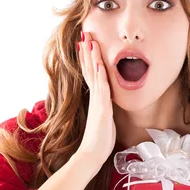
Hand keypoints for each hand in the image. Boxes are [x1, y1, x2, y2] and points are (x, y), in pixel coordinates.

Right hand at [76, 31, 115, 165]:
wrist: (91, 154)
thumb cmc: (99, 141)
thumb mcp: (104, 121)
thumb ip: (104, 111)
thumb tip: (106, 107)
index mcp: (95, 100)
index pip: (91, 75)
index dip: (87, 60)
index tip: (85, 45)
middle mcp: (95, 98)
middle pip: (90, 70)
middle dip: (87, 52)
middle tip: (84, 35)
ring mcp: (97, 102)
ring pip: (94, 75)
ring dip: (92, 58)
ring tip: (89, 41)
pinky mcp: (101, 109)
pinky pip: (101, 88)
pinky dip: (100, 75)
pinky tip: (100, 64)